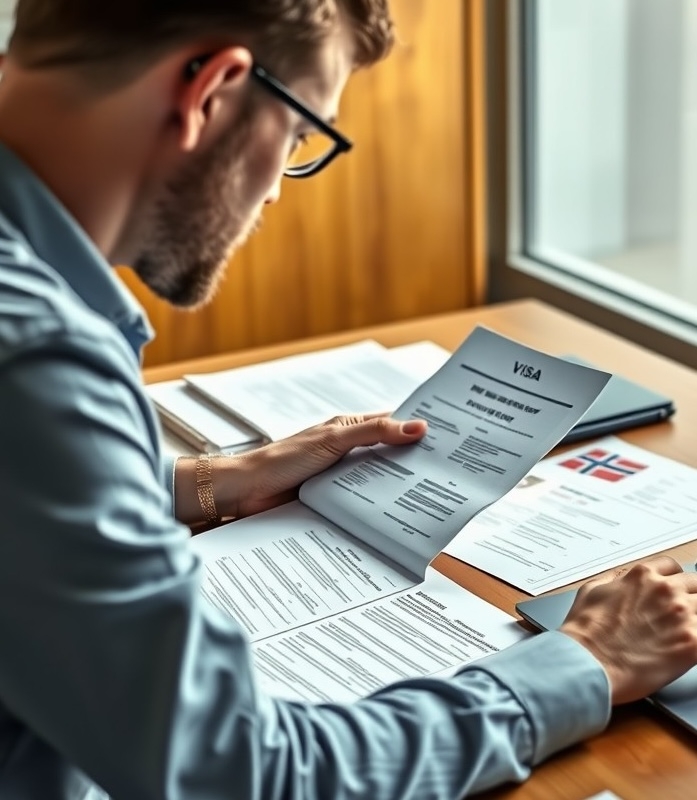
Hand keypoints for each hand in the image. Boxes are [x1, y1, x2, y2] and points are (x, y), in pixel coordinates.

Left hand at [213, 414, 427, 519]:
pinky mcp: (333, 499)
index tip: (446, 435)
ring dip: (394, 488)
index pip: (390, 423)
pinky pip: (361, 503)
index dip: (415, 427)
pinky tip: (393, 516)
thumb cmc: (283, 459)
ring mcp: (341, 477)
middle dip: (412, 462)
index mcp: (348, 429)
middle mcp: (347, 452)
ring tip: (427, 498)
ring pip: (376, 481)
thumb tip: (415, 427)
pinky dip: (375, 508)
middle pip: (387, 455)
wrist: (247, 491)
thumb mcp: (334, 440)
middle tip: (445, 472)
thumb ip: (374, 433)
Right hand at [560, 556, 696, 704]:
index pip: (672, 566)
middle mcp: (666, 590)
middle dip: (689, 595)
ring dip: (694, 616)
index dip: (672, 579)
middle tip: (680, 612)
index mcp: (643, 576)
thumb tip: (623, 580)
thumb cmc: (586, 631)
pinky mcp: (692, 643)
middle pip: (696, 583)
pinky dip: (696, 638)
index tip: (672, 589)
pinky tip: (686, 645)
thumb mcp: (592, 590)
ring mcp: (682, 616)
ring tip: (682, 630)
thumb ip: (614, 579)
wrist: (589, 662)